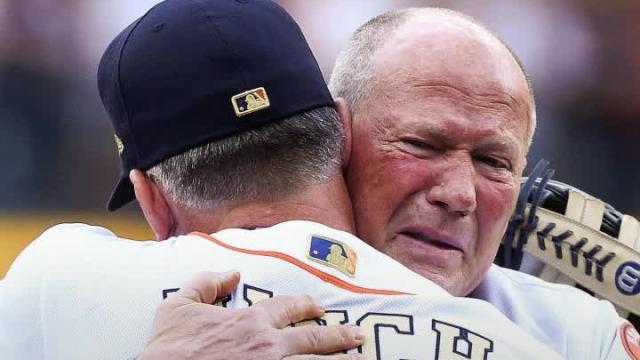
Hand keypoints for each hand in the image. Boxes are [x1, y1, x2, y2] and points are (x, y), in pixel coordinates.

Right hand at [140, 271, 364, 359]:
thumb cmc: (168, 350)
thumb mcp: (176, 306)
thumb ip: (205, 283)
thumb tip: (230, 273)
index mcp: (250, 321)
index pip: (289, 307)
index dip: (307, 306)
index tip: (319, 307)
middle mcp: (269, 346)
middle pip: (314, 338)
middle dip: (338, 336)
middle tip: (357, 336)